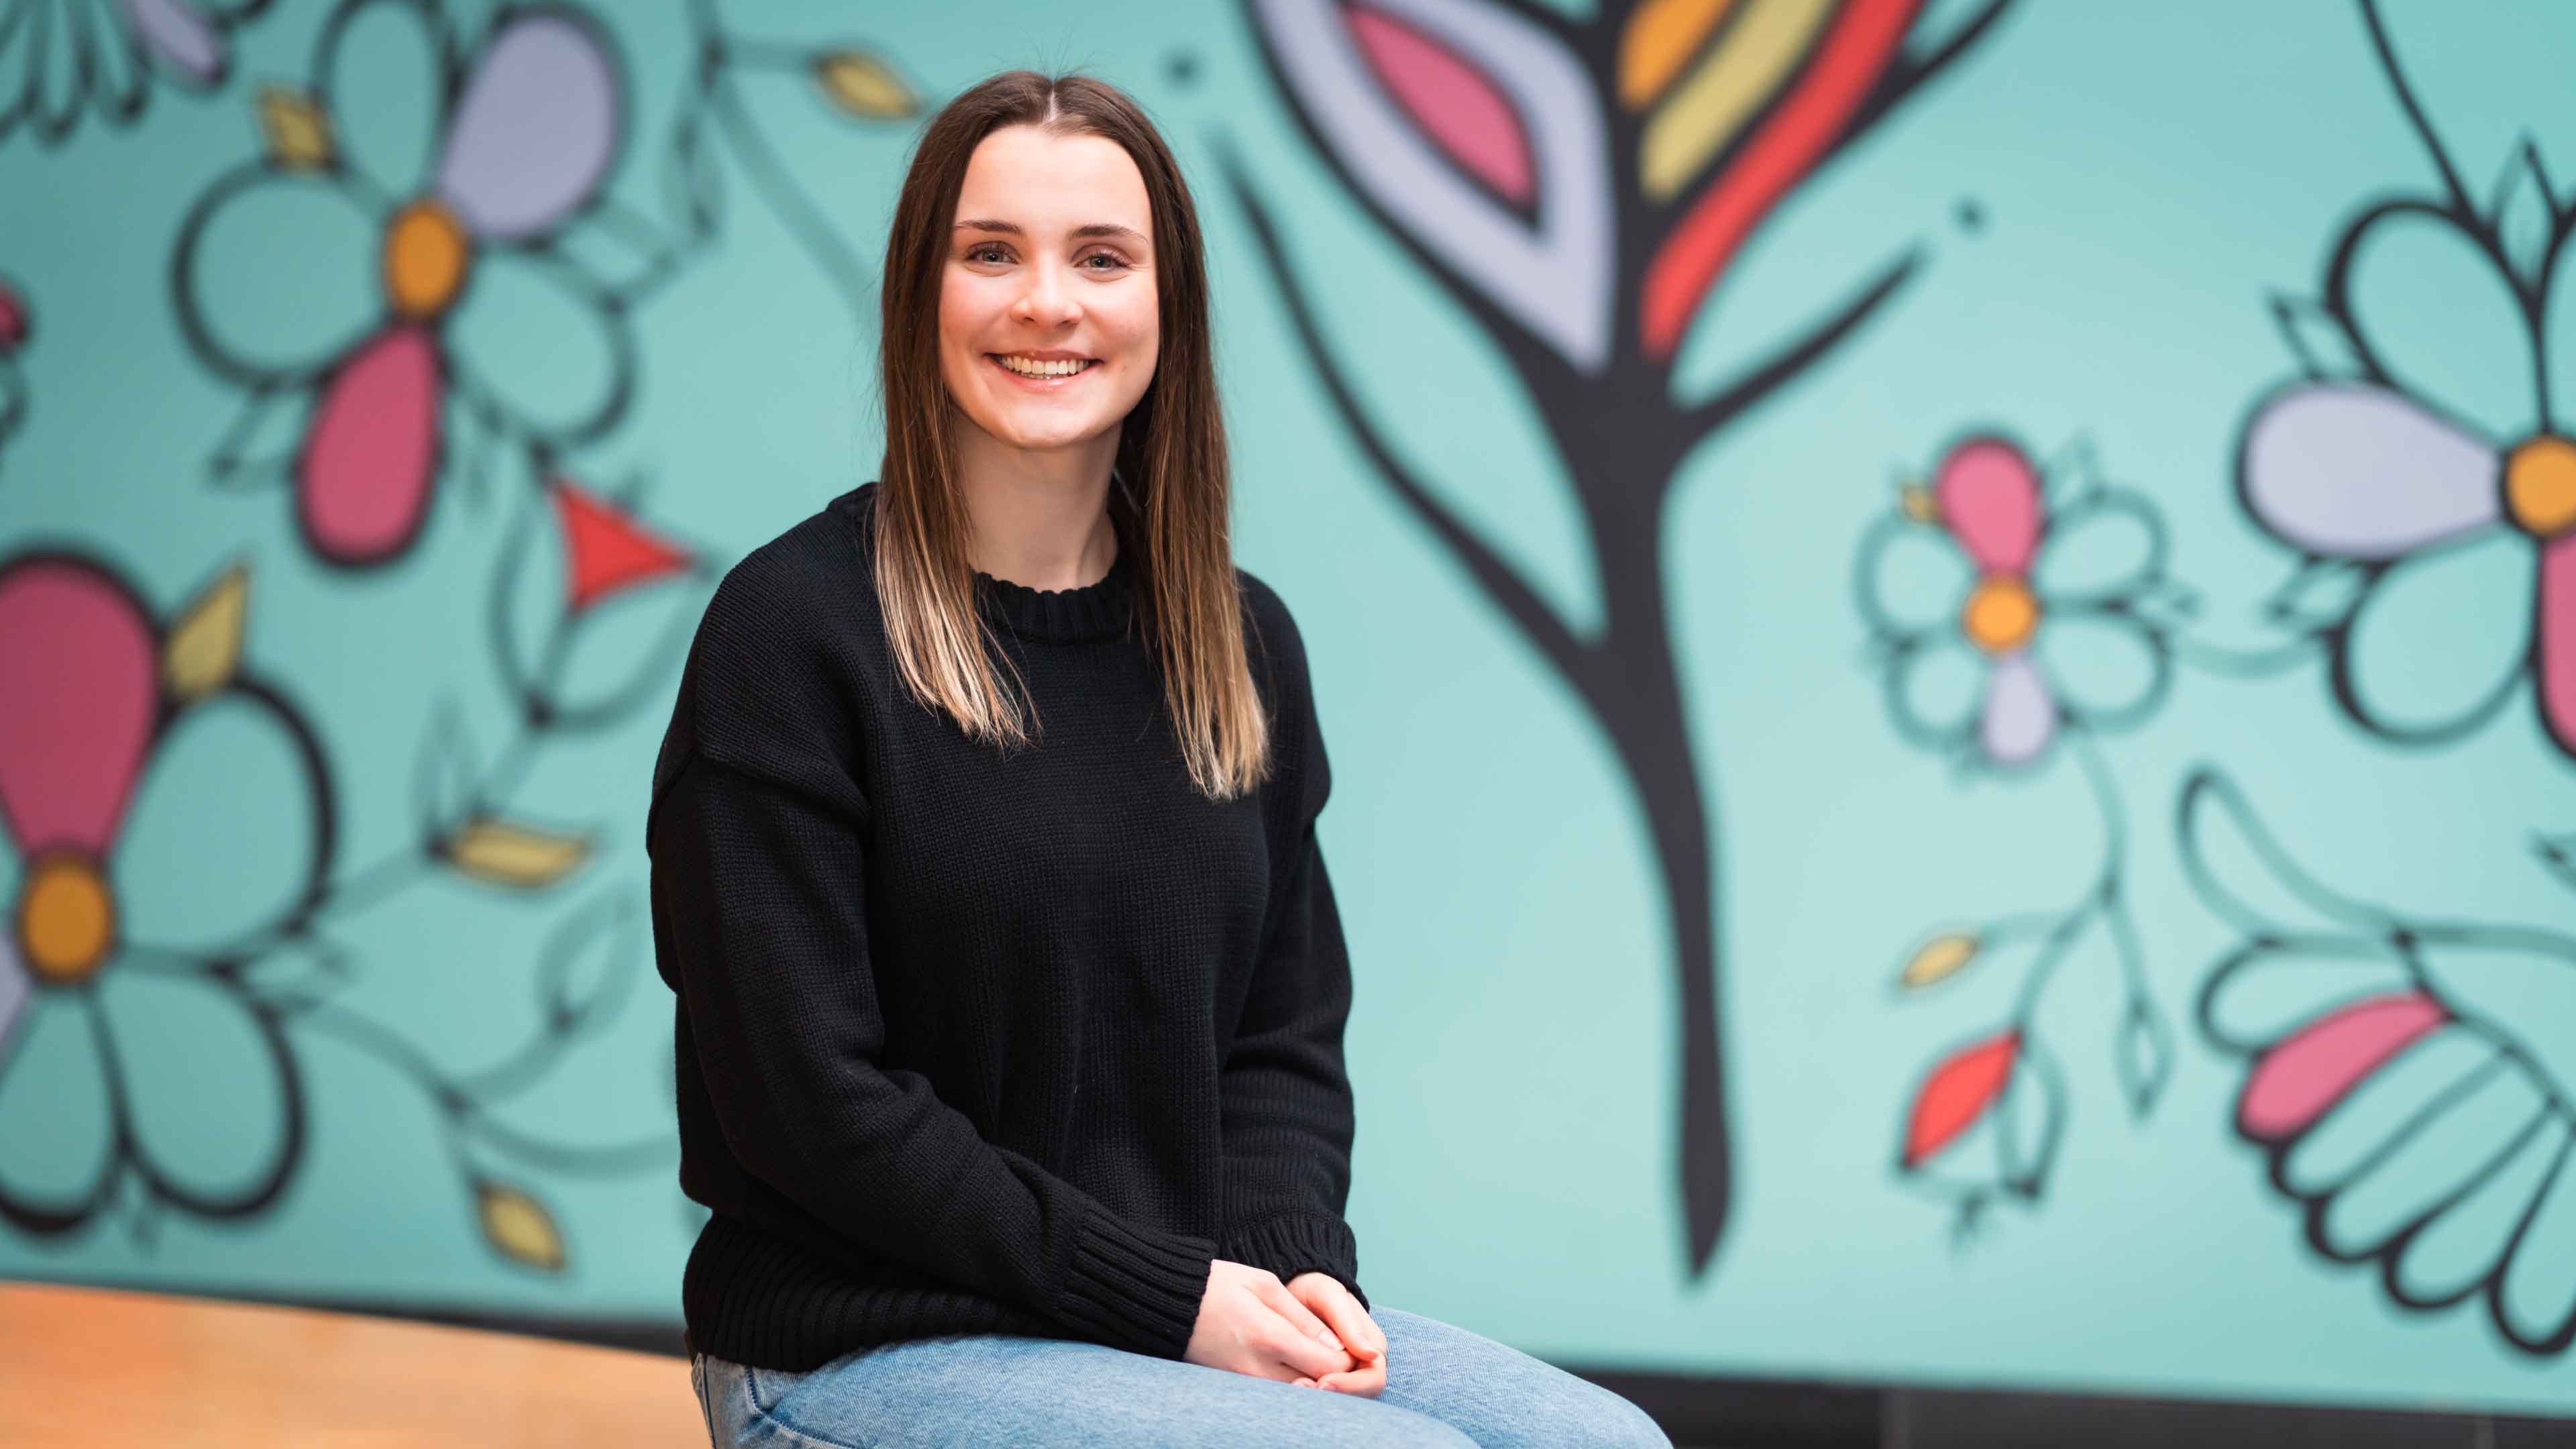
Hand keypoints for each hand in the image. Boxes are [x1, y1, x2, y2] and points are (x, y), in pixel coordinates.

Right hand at [1184, 1259, 1360, 1383]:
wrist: (1164, 1303)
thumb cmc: (1216, 1285)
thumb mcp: (1263, 1285)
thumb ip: (1303, 1317)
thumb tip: (1338, 1346)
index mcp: (1270, 1337)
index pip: (1332, 1366)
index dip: (1351, 1358)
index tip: (1350, 1342)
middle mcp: (1258, 1370)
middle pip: (1320, 1389)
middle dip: (1338, 1374)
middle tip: (1336, 1351)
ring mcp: (1245, 1385)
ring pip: (1301, 1397)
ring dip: (1316, 1381)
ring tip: (1314, 1354)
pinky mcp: (1236, 1390)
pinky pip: (1278, 1397)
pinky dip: (1294, 1385)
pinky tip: (1293, 1365)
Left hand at [1283, 1271, 1384, 1398]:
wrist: (1295, 1289)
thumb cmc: (1315, 1290)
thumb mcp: (1330, 1296)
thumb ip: (1349, 1323)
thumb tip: (1371, 1354)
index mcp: (1373, 1346)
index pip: (1373, 1380)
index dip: (1351, 1386)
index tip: (1322, 1382)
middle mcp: (1363, 1363)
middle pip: (1359, 1396)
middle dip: (1333, 1396)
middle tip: (1300, 1388)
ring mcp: (1344, 1372)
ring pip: (1340, 1398)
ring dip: (1318, 1397)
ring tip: (1292, 1388)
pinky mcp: (1322, 1375)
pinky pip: (1322, 1392)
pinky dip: (1308, 1392)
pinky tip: (1288, 1387)